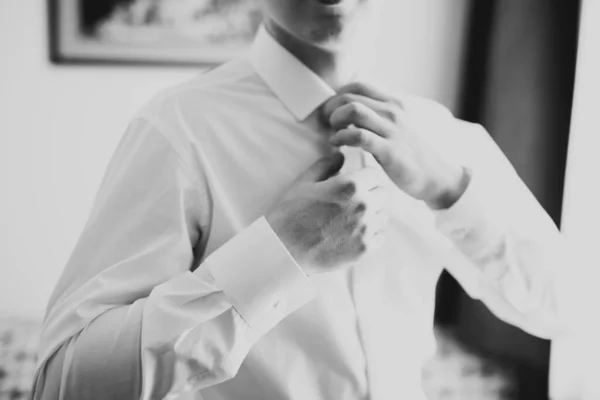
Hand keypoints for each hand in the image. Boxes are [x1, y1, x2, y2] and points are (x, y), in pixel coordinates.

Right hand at [266, 153, 388, 275]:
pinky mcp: (364, 249)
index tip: (356, 183)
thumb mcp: (304, 183)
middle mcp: (363, 206)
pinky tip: (354, 234)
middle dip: (371, 194)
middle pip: (382, 194)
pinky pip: (380, 237)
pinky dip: (372, 235)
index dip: (364, 177)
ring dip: (373, 214)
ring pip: (383, 215)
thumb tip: (341, 156)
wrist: (283, 250)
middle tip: (353, 201)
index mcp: (350, 186)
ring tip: (353, 218)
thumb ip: (326, 165)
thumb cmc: (290, 214)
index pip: (374, 174)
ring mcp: (365, 229)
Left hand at [321, 83, 469, 209]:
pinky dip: (341, 138)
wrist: (436, 176)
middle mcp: (394, 111)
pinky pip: (357, 136)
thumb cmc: (411, 153)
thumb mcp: (398, 125)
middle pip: (350, 96)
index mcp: (395, 102)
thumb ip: (379, 114)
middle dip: (331, 108)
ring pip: (353, 110)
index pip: (359, 85)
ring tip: (334, 132)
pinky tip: (338, 145)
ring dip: (335, 120)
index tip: (333, 111)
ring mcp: (392, 130)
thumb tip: (353, 108)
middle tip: (327, 123)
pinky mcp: (388, 150)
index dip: (339, 96)